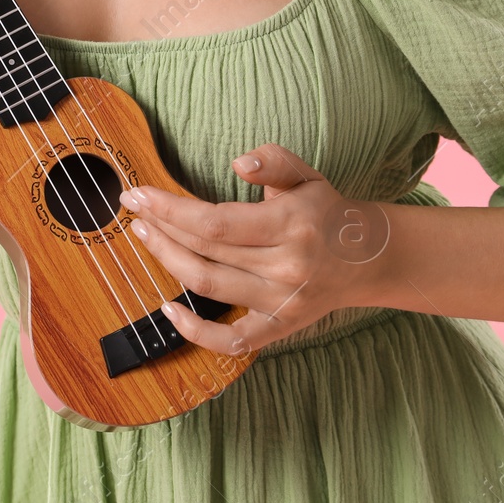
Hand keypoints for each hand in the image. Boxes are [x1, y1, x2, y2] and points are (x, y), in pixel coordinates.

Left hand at [118, 143, 392, 356]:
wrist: (368, 258)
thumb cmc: (327, 211)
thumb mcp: (307, 175)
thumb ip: (275, 161)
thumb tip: (239, 162)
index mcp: (291, 225)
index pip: (215, 221)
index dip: (170, 209)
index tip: (138, 194)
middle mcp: (286, 266)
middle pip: (206, 251)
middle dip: (162, 228)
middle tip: (135, 210)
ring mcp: (282, 301)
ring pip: (210, 286)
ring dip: (168, 262)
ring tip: (146, 237)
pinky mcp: (281, 327)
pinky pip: (234, 341)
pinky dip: (197, 332)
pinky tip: (170, 310)